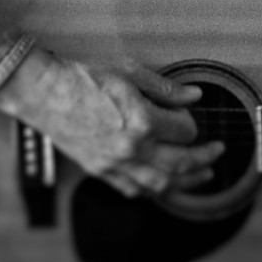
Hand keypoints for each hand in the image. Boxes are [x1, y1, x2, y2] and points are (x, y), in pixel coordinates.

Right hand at [0, 48, 224, 196]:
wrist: (44, 92)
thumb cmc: (84, 77)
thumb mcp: (130, 71)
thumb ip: (167, 88)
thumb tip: (195, 94)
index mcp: (141, 122)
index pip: (185, 130)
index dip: (190, 120)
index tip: (188, 113)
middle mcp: (130, 149)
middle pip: (180, 163)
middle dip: (204, 159)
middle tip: (217, 152)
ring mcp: (113, 164)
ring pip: (160, 184)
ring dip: (186, 182)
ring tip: (203, 177)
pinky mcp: (99, 171)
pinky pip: (132, 189)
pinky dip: (153, 190)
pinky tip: (163, 185)